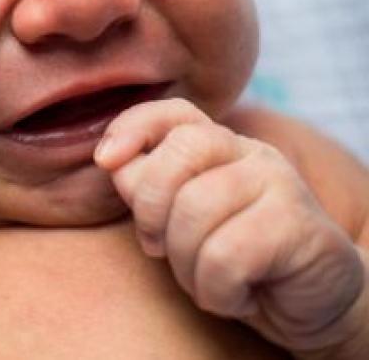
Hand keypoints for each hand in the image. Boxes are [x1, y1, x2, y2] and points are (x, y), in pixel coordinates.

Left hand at [95, 98, 367, 356]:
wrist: (312, 304)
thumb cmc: (233, 261)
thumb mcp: (179, 223)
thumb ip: (147, 188)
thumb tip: (112, 161)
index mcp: (217, 147)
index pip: (172, 113)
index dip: (132, 127)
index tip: (104, 160)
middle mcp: (249, 154)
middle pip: (178, 154)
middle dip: (151, 210)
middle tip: (159, 249)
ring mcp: (279, 183)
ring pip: (195, 210)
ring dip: (186, 263)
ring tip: (207, 279)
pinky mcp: (299, 223)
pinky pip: (224, 255)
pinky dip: (217, 290)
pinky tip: (237, 296)